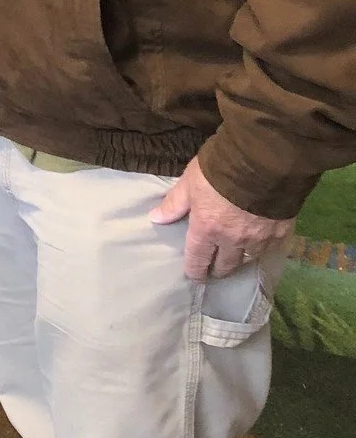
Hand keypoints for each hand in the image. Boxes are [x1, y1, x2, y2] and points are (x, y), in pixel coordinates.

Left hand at [151, 155, 294, 282]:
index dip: (195, 271)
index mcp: (206, 229)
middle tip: (215, 267)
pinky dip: (262, 247)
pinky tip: (260, 242)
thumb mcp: (190, 182)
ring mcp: (258, 239)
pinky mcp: (280, 233)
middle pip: (225, 266)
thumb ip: (174, 203)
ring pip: (248, 260)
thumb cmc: (219, 169)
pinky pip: (269, 248)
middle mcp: (232, 240)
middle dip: (218, 268)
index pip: (198, 260)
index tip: (195, 276)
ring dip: (240, 259)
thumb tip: (156, 218)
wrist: (262, 161)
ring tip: (236, 256)